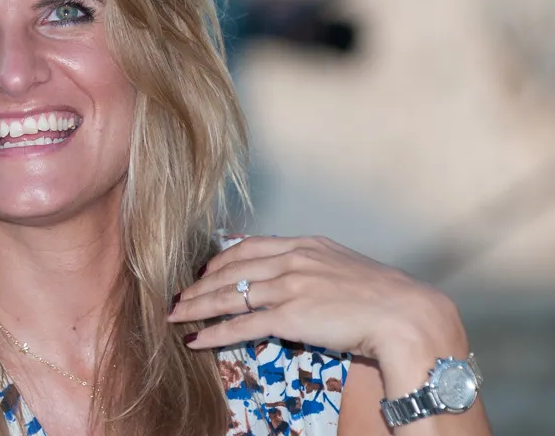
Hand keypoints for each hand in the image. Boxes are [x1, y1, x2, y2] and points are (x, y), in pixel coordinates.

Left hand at [167, 236, 465, 361]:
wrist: (406, 315)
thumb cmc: (385, 297)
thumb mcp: (346, 267)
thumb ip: (318, 267)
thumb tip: (305, 279)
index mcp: (306, 245)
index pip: (249, 247)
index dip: (221, 259)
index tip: (205, 269)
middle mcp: (292, 260)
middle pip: (231, 270)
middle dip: (200, 284)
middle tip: (178, 294)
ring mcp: (288, 288)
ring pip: (229, 295)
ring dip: (197, 306)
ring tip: (176, 314)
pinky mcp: (288, 317)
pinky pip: (240, 325)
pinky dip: (213, 333)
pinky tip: (196, 338)